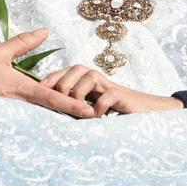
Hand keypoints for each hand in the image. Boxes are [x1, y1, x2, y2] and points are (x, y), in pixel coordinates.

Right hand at [0, 29, 95, 118]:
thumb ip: (23, 42)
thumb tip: (44, 31)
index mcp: (24, 89)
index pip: (54, 98)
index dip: (73, 106)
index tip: (90, 112)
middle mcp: (23, 106)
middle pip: (55, 114)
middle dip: (75, 118)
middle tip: (98, 121)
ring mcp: (17, 116)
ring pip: (45, 120)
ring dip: (63, 123)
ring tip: (85, 127)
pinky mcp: (10, 120)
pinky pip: (32, 123)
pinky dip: (46, 125)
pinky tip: (57, 130)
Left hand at [37, 63, 182, 115]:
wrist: (146, 116)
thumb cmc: (113, 115)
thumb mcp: (90, 110)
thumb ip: (75, 107)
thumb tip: (49, 110)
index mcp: (88, 81)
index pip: (68, 71)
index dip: (53, 77)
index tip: (40, 89)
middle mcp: (98, 80)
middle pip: (77, 68)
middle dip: (64, 84)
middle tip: (61, 102)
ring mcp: (111, 87)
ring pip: (90, 76)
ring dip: (79, 93)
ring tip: (78, 110)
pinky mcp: (122, 97)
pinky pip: (107, 95)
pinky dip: (99, 106)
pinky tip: (95, 117)